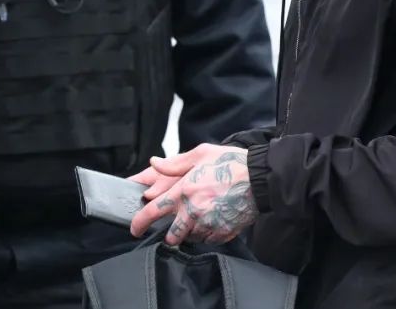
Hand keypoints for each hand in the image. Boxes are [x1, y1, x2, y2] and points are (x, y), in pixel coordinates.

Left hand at [129, 145, 256, 245]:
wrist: (260, 178)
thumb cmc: (230, 163)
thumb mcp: (199, 154)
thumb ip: (174, 163)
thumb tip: (154, 163)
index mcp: (184, 190)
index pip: (154, 211)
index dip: (140, 222)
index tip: (135, 229)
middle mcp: (194, 210)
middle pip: (172, 235)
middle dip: (169, 235)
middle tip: (172, 229)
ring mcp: (210, 224)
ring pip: (191, 238)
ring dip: (190, 233)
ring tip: (198, 219)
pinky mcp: (224, 232)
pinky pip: (209, 240)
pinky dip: (207, 234)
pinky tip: (212, 221)